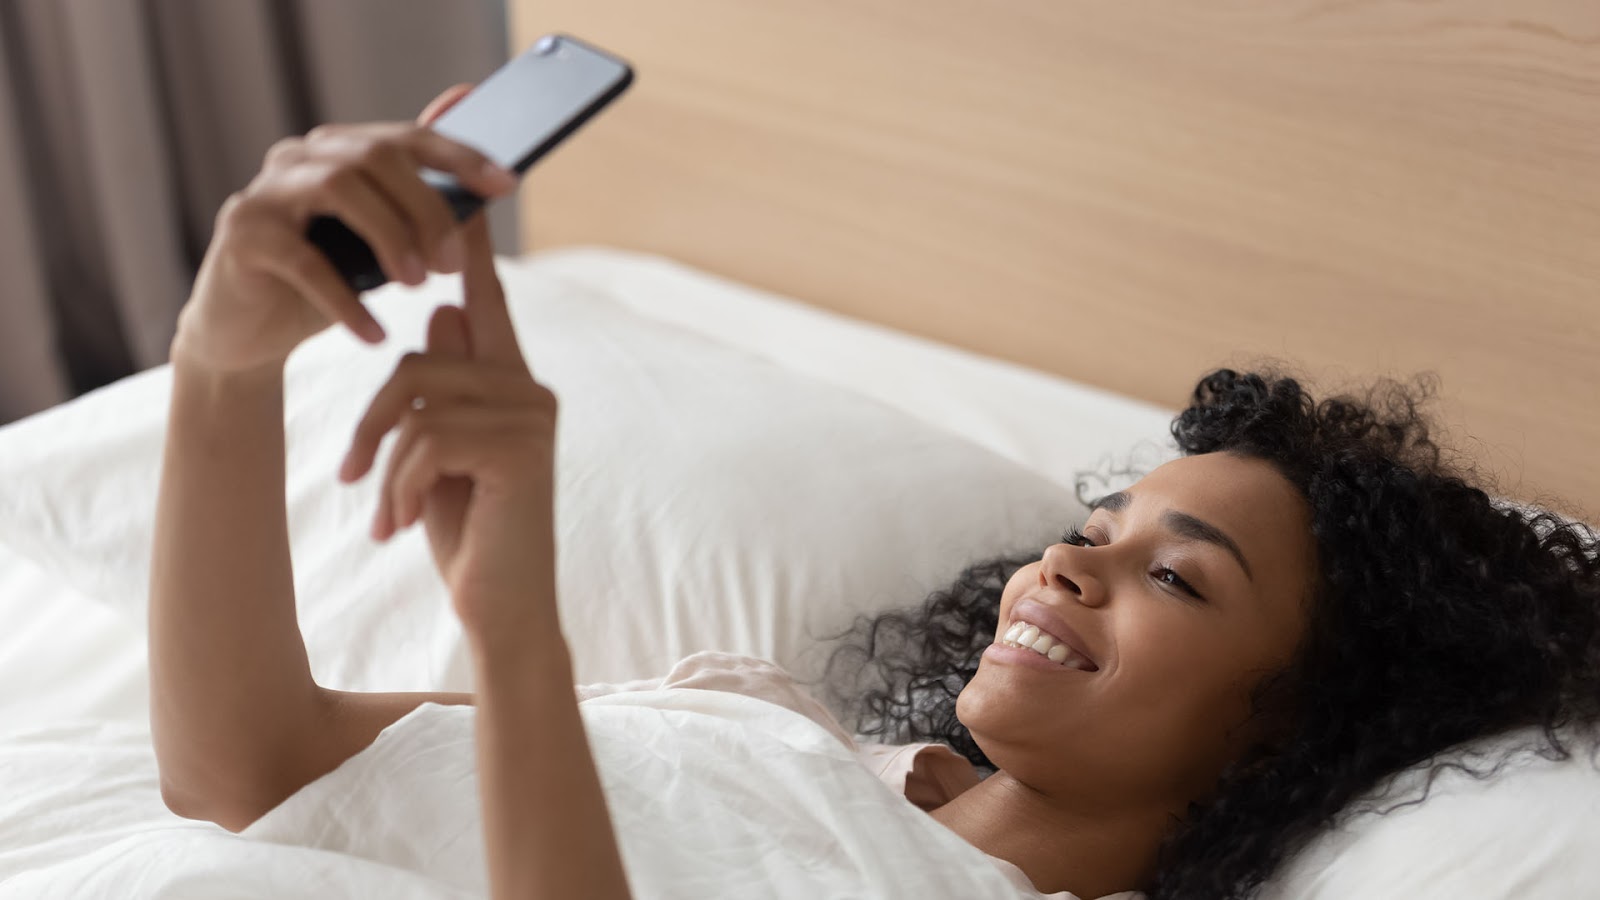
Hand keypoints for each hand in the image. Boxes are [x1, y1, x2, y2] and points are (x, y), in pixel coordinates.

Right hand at [171, 84, 518, 374]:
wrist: (247, 337)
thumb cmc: (327, 285)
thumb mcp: (381, 247)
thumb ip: (423, 206)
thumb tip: (489, 171)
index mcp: (337, 151)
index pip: (406, 137)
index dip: (460, 157)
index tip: (507, 185)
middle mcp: (297, 159)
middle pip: (376, 156)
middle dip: (427, 207)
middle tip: (453, 263)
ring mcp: (264, 195)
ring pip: (339, 188)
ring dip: (390, 236)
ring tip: (417, 285)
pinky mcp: (241, 238)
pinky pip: (303, 261)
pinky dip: (346, 300)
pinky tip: (375, 334)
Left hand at [338, 213, 558, 636]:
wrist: (502, 608)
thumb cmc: (467, 530)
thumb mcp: (437, 452)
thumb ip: (441, 388)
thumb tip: (445, 315)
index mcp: (510, 379)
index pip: (484, 296)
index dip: (468, 244)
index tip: (461, 185)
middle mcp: (529, 386)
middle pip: (417, 360)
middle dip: (370, 425)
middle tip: (353, 479)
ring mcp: (532, 415)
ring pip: (413, 402)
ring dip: (380, 467)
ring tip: (381, 515)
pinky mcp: (522, 449)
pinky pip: (425, 441)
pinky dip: (396, 489)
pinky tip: (398, 528)